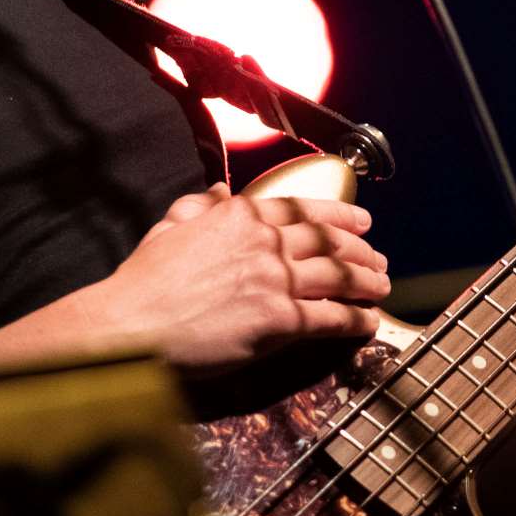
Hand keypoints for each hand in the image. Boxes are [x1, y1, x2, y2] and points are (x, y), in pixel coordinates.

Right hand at [86, 186, 387, 373]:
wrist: (133, 324)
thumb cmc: (144, 280)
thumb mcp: (170, 227)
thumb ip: (200, 207)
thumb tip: (221, 191)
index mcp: (240, 216)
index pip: (302, 210)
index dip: (339, 216)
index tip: (362, 222)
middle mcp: (264, 242)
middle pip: (327, 241)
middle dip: (360, 250)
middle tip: (380, 258)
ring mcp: (274, 280)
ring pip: (336, 276)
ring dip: (365, 281)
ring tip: (383, 287)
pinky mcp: (279, 321)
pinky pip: (329, 317)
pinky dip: (354, 319)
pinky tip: (369, 322)